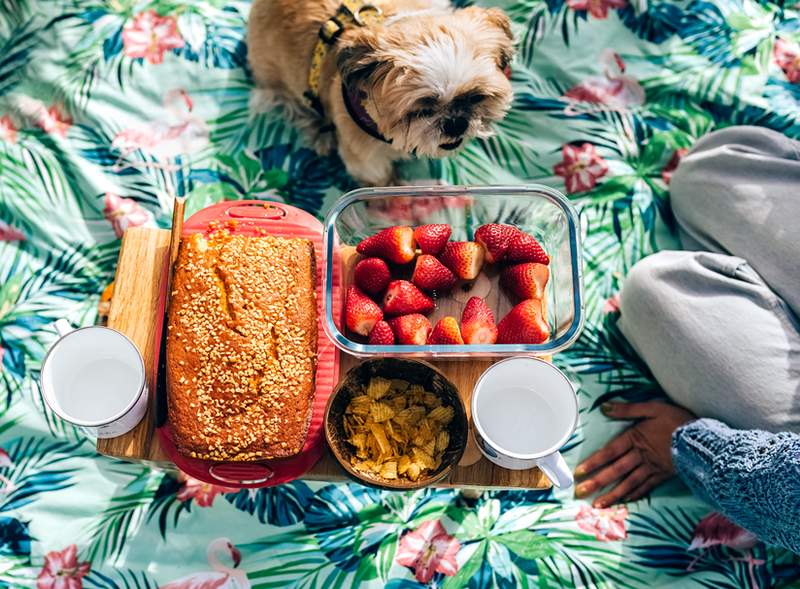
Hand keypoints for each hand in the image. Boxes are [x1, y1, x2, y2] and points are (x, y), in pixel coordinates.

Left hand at [574, 401, 694, 506]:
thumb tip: (604, 407)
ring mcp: (652, 468)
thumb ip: (628, 409)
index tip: (579, 472)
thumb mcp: (653, 408)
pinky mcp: (663, 476)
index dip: (594, 462)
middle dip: (597, 482)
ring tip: (598, 505)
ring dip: (612, 494)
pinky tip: (624, 501)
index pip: (609, 453)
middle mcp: (641, 456)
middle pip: (615, 471)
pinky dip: (634, 495)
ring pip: (628, 483)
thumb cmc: (677, 421)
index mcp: (635, 439)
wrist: (704, 440)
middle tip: (580, 492)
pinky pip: (645, 488)